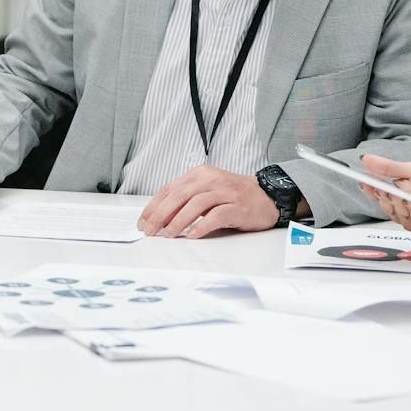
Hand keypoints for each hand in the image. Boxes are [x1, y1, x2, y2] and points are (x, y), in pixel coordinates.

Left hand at [137, 165, 277, 237]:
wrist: (267, 196)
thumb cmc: (234, 196)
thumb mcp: (207, 191)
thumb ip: (187, 199)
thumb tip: (161, 218)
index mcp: (200, 174)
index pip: (170, 188)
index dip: (154, 205)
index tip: (143, 221)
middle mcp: (211, 179)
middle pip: (179, 195)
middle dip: (160, 214)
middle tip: (150, 230)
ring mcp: (225, 192)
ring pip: (195, 204)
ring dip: (178, 221)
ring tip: (167, 234)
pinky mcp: (237, 206)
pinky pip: (216, 215)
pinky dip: (202, 226)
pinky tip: (193, 236)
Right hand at [357, 156, 410, 231]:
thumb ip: (388, 167)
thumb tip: (365, 159)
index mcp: (396, 190)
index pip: (376, 192)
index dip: (369, 189)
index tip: (365, 182)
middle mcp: (400, 204)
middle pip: (383, 204)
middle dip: (386, 197)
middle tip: (390, 190)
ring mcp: (409, 216)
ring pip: (394, 214)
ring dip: (400, 204)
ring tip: (406, 194)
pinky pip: (408, 222)